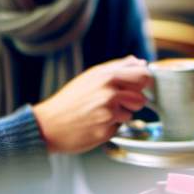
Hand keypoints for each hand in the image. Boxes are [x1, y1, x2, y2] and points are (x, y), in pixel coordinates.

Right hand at [32, 56, 151, 153]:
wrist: (48, 125)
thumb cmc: (70, 100)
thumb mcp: (92, 76)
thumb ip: (118, 67)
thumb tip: (141, 62)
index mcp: (106, 75)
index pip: (143, 75)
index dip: (144, 81)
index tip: (140, 86)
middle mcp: (109, 92)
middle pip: (141, 97)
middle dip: (134, 101)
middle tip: (118, 103)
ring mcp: (108, 112)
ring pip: (131, 114)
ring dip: (121, 115)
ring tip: (101, 113)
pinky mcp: (106, 131)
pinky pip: (119, 128)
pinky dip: (110, 127)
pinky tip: (95, 124)